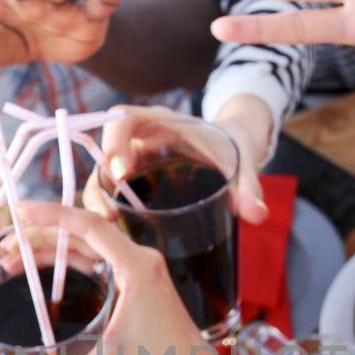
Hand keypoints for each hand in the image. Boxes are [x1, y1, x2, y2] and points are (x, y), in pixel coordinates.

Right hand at [0, 202, 212, 354]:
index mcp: (137, 268)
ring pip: (88, 249)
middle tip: (5, 248)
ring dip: (52, 252)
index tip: (19, 213)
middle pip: (83, 234)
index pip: (88, 226)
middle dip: (41, 236)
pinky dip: (69, 265)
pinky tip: (44, 278)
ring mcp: (139, 271)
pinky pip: (98, 264)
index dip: (51, 216)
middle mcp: (139, 261)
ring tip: (13, 263)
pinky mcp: (138, 285)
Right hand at [80, 105, 268, 224]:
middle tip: (109, 215)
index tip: (121, 172)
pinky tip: (113, 235)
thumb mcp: (242, 161)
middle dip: (100, 183)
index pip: (125, 120)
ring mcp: (133, 160)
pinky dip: (106, 211)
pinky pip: (111, 193)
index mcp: (161, 122)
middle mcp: (140, 139)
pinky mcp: (134, 182)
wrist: (232, 147)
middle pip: (103, 152)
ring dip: (98, 202)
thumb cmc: (233, 146)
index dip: (115, 142)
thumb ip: (249, 185)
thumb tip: (256, 213)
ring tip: (109, 229)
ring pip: (103, 176)